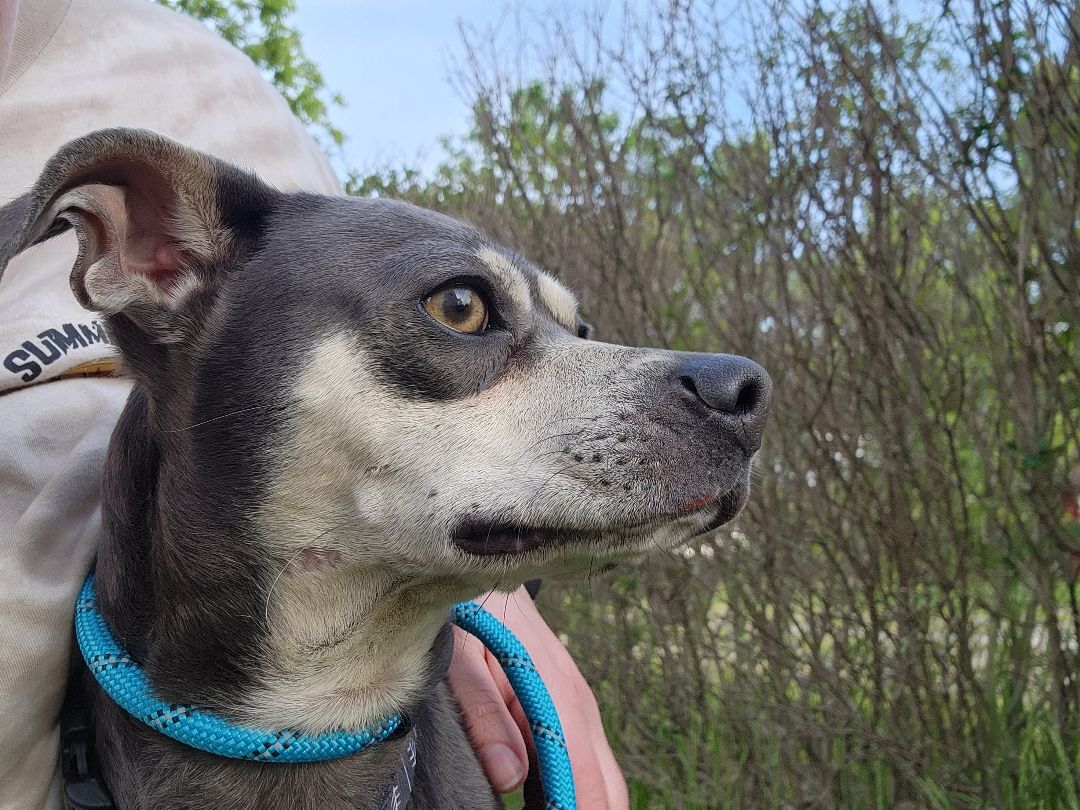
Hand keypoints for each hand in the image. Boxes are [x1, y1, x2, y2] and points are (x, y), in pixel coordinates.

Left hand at [447, 587, 628, 808]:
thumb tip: (510, 777)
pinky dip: (578, 787)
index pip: (582, 770)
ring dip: (584, 800)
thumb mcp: (461, 660)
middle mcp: (578, 703)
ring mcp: (578, 706)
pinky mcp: (569, 708)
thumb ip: (484, 714)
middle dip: (591, 809)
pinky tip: (551, 801)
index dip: (579, 808)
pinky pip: (584, 759)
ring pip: (601, 774)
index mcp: (556, 693)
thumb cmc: (469, 615)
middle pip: (606, 782)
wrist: (487, 575)